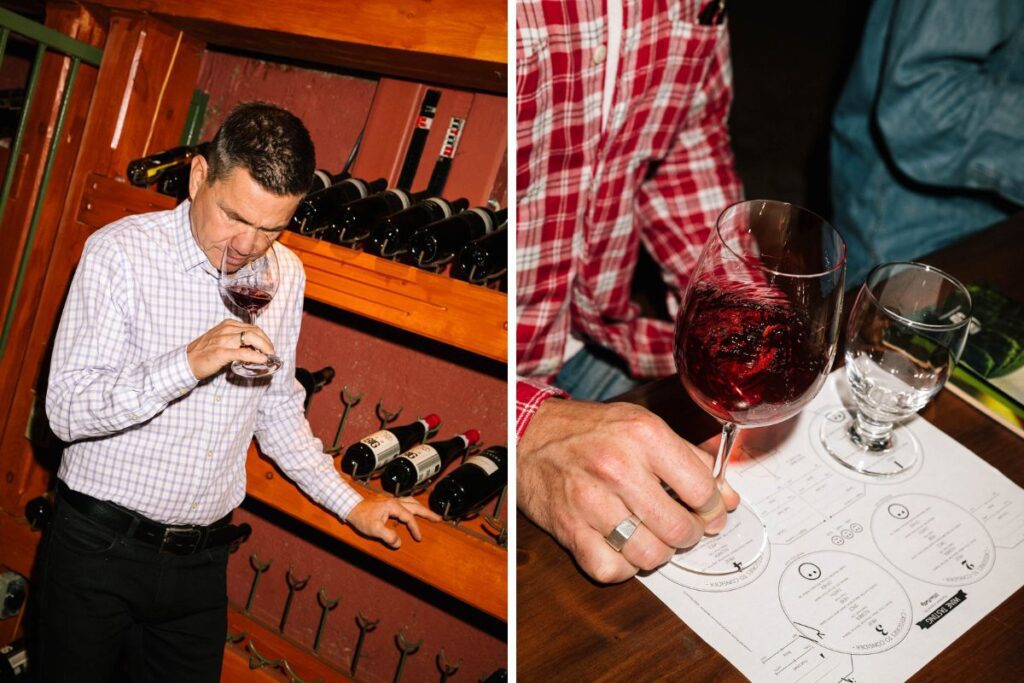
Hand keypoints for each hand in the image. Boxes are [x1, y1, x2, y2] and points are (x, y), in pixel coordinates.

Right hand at [186, 319, 276, 378]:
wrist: (187, 362)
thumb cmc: (205, 352)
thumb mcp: (221, 339)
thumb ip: (236, 340)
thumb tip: (254, 348)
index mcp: (227, 325)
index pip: (252, 327)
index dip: (264, 337)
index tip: (268, 346)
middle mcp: (227, 329)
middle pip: (255, 331)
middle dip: (267, 342)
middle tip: (271, 352)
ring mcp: (224, 340)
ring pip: (251, 338)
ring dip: (264, 347)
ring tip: (269, 356)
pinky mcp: (222, 353)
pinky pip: (244, 353)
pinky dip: (256, 356)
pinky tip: (262, 360)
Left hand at [346, 496, 441, 547]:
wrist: (350, 507)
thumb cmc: (361, 517)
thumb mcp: (374, 529)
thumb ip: (388, 536)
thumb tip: (398, 543)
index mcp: (393, 506)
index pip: (409, 518)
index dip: (415, 528)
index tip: (418, 538)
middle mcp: (394, 501)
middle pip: (415, 505)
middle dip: (427, 513)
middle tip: (438, 518)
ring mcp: (390, 500)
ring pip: (410, 501)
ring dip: (420, 508)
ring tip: (428, 514)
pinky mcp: (387, 502)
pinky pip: (404, 502)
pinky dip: (412, 506)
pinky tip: (411, 511)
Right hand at [518, 398, 740, 583]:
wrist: (529, 435)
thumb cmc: (588, 431)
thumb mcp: (642, 426)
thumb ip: (690, 459)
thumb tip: (727, 497)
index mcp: (643, 436)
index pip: (702, 489)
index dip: (713, 508)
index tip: (709, 512)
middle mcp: (618, 466)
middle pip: (679, 528)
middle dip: (688, 535)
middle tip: (681, 528)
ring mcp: (590, 500)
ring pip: (650, 554)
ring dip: (658, 553)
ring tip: (651, 538)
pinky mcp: (569, 528)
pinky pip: (612, 569)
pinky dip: (623, 567)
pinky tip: (621, 547)